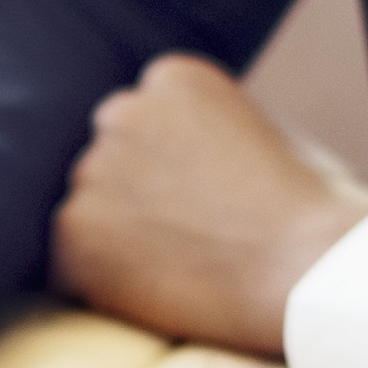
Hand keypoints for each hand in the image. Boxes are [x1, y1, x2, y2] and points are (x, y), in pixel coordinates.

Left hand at [52, 53, 367, 355]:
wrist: (298, 267)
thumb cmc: (298, 210)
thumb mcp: (256, 133)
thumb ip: (196, 130)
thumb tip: (160, 158)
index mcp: (171, 80)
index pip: (141, 121)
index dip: (164, 168)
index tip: (194, 196)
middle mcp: (123, 113)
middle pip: (106, 161)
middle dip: (133, 196)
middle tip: (179, 235)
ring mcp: (93, 170)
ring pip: (86, 209)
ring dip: (114, 238)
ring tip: (174, 265)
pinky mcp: (73, 230)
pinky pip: (69, 259)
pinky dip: (99, 279)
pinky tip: (152, 288)